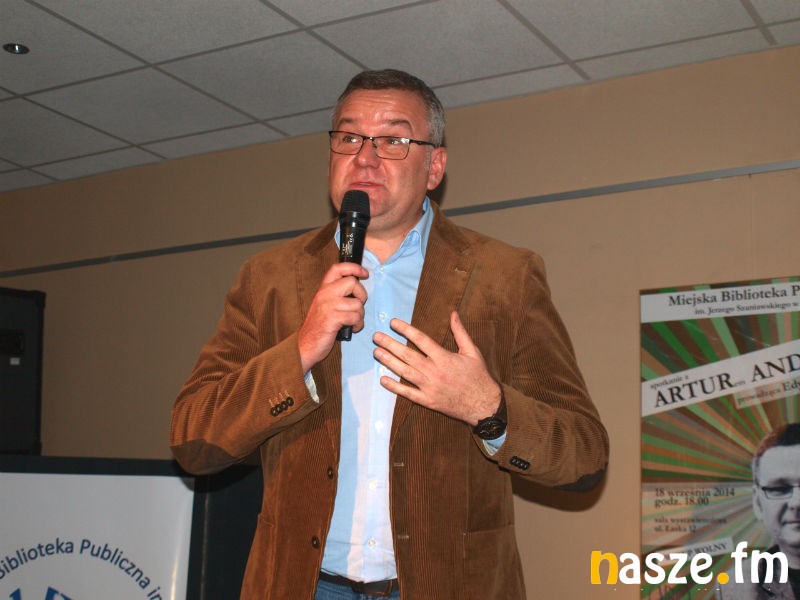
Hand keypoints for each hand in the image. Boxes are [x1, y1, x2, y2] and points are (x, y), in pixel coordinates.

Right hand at [298, 262, 367, 371]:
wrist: (305, 345)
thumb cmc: (318, 326)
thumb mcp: (324, 304)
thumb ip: (337, 294)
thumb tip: (356, 287)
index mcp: (323, 288)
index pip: (338, 268)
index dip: (354, 268)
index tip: (364, 273)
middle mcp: (325, 294)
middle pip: (352, 282)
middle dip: (362, 295)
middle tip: (357, 306)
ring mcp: (328, 306)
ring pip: (357, 303)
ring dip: (360, 315)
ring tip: (353, 321)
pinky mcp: (332, 319)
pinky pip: (355, 317)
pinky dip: (358, 324)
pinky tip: (352, 328)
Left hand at [373, 311, 500, 425]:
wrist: (484, 404)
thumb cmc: (478, 376)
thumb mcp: (472, 351)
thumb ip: (460, 332)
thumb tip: (454, 314)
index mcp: (444, 357)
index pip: (421, 339)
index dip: (405, 330)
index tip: (393, 322)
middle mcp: (434, 371)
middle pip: (408, 355)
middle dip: (390, 344)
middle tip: (376, 336)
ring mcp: (430, 387)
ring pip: (405, 372)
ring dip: (389, 362)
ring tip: (376, 352)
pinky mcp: (428, 401)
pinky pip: (408, 393)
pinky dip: (395, 387)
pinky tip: (383, 379)